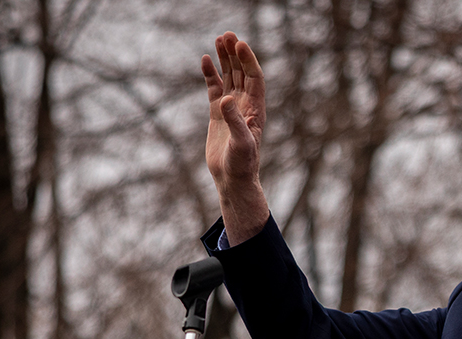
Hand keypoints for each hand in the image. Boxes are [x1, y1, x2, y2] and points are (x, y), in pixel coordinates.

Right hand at [202, 32, 268, 242]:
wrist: (233, 180)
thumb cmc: (242, 165)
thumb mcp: (241, 144)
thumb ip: (235, 121)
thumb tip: (226, 100)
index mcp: (256, 110)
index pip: (254, 79)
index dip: (248, 61)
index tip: (240, 44)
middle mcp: (246, 106)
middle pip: (242, 73)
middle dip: (236, 54)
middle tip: (227, 35)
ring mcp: (231, 109)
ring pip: (229, 77)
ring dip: (225, 59)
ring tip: (219, 39)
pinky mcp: (218, 114)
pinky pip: (214, 88)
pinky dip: (211, 74)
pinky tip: (206, 60)